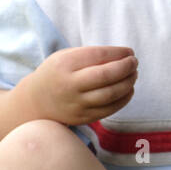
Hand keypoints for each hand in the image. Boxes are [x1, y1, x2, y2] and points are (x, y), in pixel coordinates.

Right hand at [16, 46, 137, 125]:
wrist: (36, 101)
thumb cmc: (58, 73)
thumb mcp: (67, 57)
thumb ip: (92, 55)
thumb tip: (125, 56)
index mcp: (64, 65)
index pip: (98, 56)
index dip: (118, 53)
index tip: (129, 52)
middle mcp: (69, 85)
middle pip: (105, 76)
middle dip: (126, 68)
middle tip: (134, 63)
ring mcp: (75, 104)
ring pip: (110, 94)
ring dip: (128, 83)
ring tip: (133, 75)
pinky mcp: (82, 117)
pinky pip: (110, 109)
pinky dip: (124, 98)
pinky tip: (128, 89)